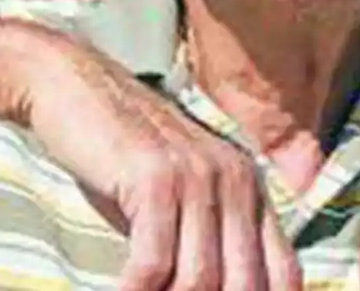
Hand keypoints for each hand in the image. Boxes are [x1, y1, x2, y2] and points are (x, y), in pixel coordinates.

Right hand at [0, 23, 302, 290]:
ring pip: (200, 281)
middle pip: (244, 284)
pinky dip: (136, 290)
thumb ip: (203, 241)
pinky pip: (153, 263)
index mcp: (249, 187)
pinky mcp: (155, 179)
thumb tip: (207, 290)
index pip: (284, 272)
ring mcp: (197, 177)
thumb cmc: (121, 154)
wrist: (76, 87)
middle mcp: (234, 180)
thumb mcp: (178, 196)